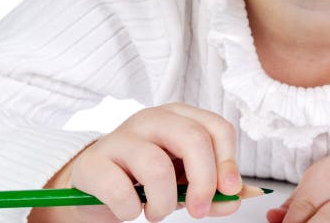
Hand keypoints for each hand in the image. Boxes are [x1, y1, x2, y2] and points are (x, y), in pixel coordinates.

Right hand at [57, 103, 243, 221]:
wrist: (94, 185)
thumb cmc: (143, 178)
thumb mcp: (183, 182)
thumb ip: (211, 190)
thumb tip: (236, 199)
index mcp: (178, 117)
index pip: (217, 128)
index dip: (228, 162)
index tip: (229, 191)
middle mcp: (152, 119)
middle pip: (193, 139)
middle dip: (204, 182)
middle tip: (199, 210)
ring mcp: (121, 137)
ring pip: (157, 166)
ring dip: (163, 202)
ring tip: (157, 211)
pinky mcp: (94, 162)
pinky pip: (120, 190)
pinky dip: (131, 210)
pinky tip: (130, 210)